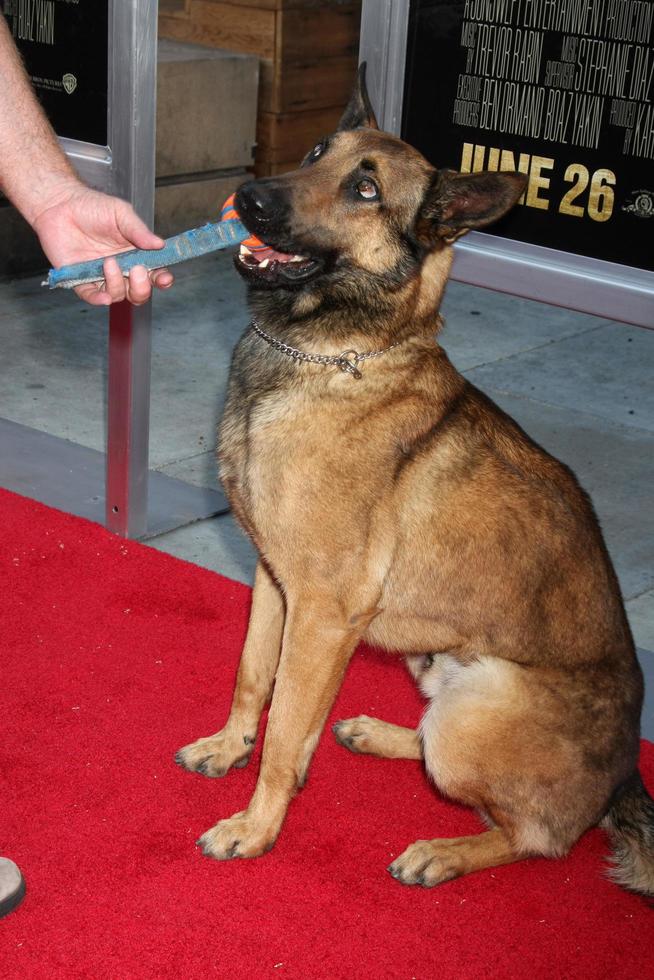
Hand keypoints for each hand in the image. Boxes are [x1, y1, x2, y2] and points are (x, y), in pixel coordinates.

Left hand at [32, 181, 173, 305]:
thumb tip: (160, 244)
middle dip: (142, 287)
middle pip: (138, 292)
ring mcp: (100, 276)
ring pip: (118, 294)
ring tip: (108, 262)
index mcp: (134, 254)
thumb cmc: (91, 206)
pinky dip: (99, 299)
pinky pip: (92, 296)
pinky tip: (104, 296)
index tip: (164, 278)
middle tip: (137, 270)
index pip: (153, 274)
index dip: (161, 279)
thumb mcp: (121, 213)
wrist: (59, 204)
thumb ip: (139, 230)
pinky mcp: (79, 279)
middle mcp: (120, 268)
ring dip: (117, 283)